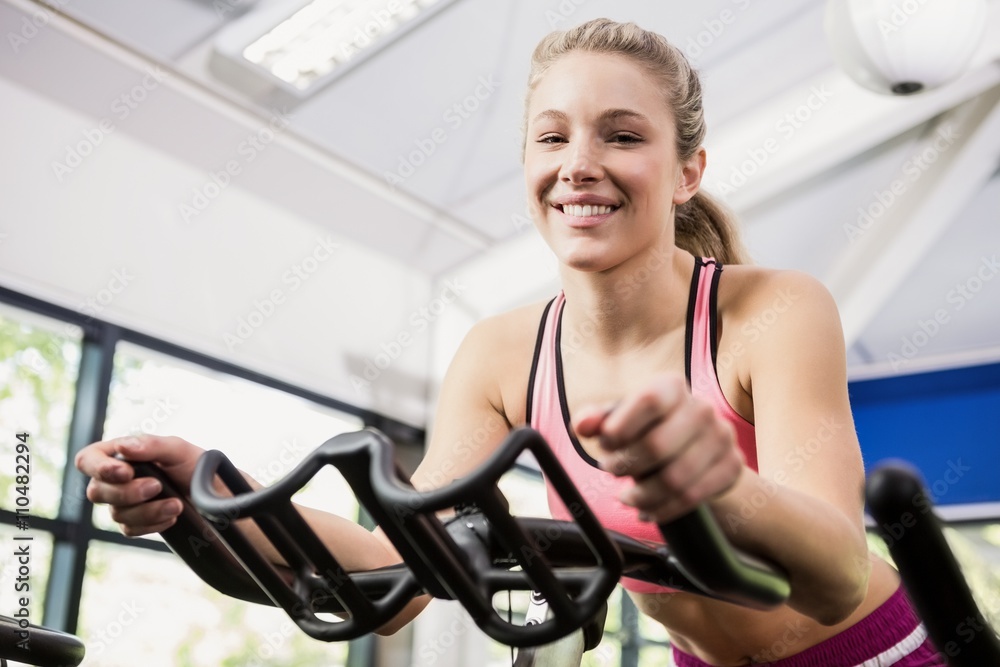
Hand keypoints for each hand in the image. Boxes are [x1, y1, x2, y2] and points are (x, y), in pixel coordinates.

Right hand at [75, 434, 203, 535]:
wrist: (215, 494)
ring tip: (176, 504)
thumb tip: (123, 446)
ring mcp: (123, 503)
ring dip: (148, 510)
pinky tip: (172, 515)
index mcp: (120, 455)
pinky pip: (130, 529)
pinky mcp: (135, 523)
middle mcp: (116, 479)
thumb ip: (151, 445)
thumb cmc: (195, 466)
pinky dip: (154, 522)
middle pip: (97, 492)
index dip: (99, 468)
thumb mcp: (178, 449)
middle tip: (157, 486)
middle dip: (128, 492)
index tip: (125, 472)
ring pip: (116, 513)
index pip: (88, 459)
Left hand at [572, 373, 744, 522]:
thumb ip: (596, 419)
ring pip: (675, 479)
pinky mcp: (731, 466)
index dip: (621, 427)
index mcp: (672, 386)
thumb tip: (582, 426)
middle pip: (658, 445)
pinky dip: (662, 510)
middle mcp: (702, 408)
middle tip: (611, 471)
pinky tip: (647, 509)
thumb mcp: (618, 419)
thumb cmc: (645, 429)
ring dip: (642, 495)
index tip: (606, 444)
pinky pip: (693, 497)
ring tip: (627, 496)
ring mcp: (721, 438)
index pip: (649, 400)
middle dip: (626, 465)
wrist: (692, 446)